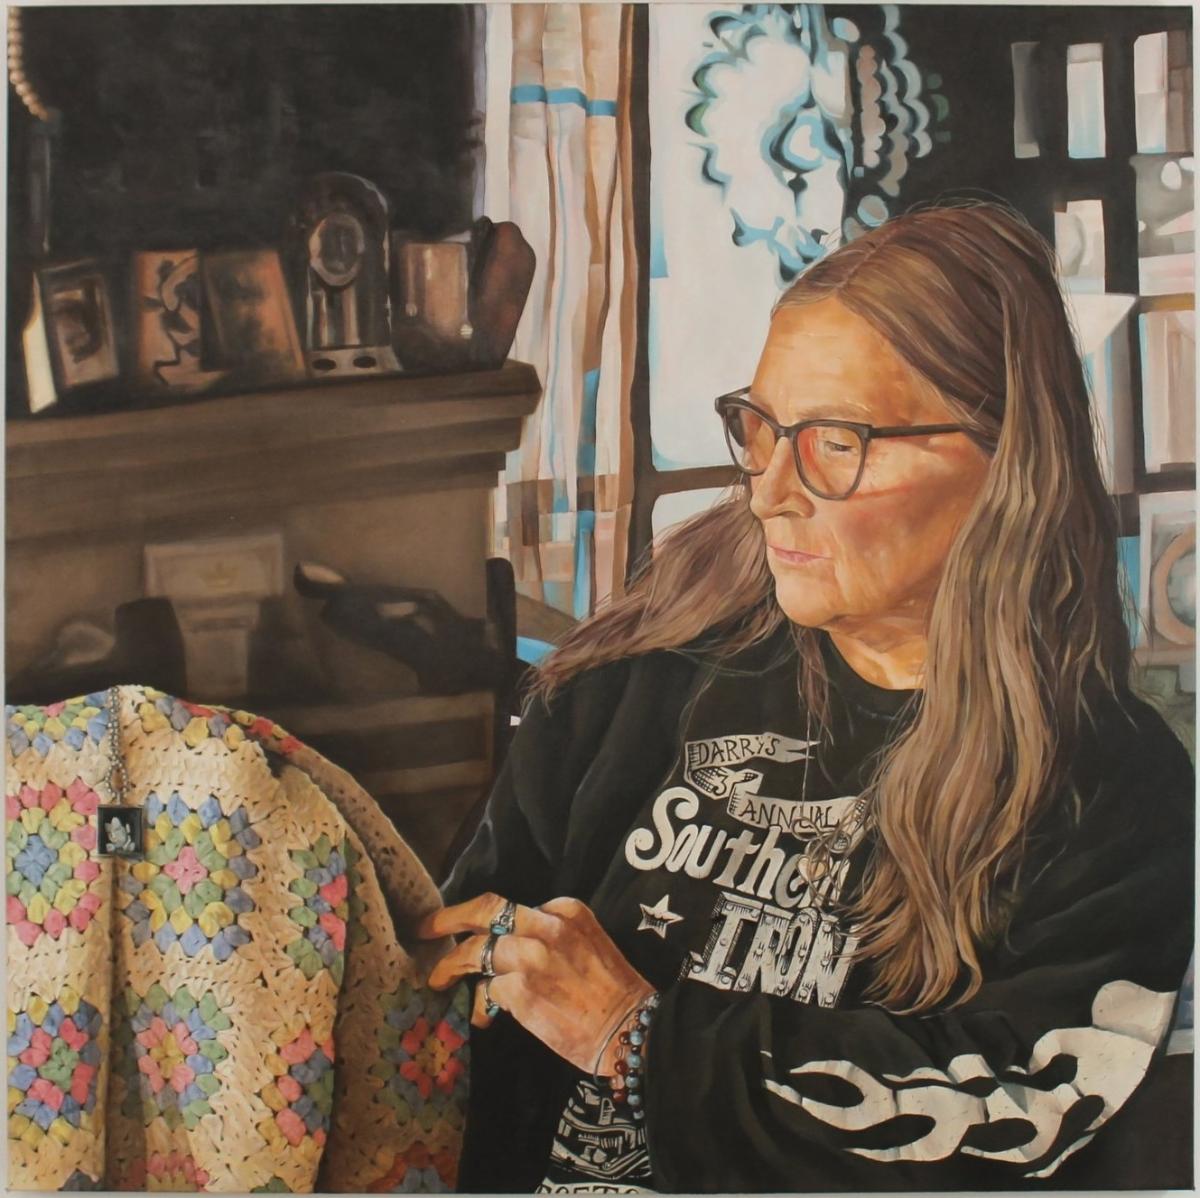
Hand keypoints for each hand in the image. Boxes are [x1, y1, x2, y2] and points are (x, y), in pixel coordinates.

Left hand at [418, 893, 654, 1075]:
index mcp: (565, 909)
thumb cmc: (613, 993)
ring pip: (474, 950)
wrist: (630, 1030)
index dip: (487, 920)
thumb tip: (509, 950)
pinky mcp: (519, 990)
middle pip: (484, 910)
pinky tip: (484, 1018)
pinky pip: (485, 991)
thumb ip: (552, 936)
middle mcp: (545, 925)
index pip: (513, 906)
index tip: (471, 930)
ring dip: (450, 966)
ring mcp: (530, 956)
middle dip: (448, 917)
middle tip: (425, 928)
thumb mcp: (589, 943)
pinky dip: (480, 1005)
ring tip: (438, 979)